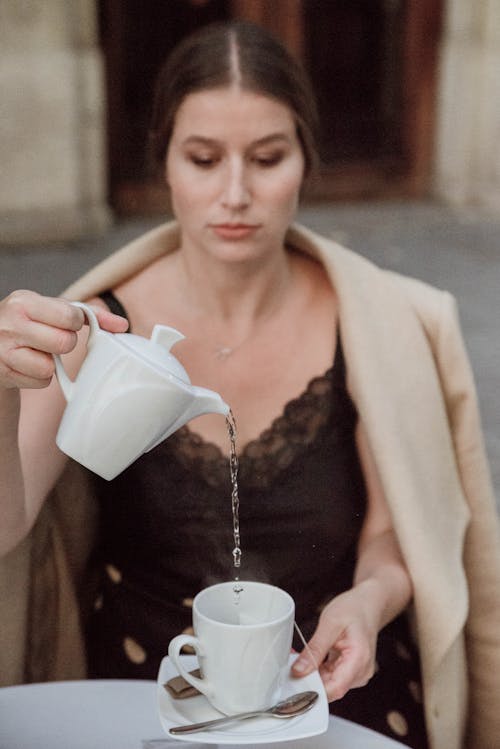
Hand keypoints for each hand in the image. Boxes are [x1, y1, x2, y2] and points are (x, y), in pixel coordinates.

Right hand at [0, 290, 127, 389]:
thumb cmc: (27, 321)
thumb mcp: (50, 308)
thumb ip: (88, 314)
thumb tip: (121, 325)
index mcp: (23, 302)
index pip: (70, 316)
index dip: (76, 324)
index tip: (67, 324)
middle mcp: (10, 324)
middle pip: (64, 343)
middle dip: (65, 343)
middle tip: (52, 339)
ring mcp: (4, 351)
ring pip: (50, 367)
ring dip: (50, 363)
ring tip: (37, 351)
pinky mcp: (5, 373)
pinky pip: (41, 382)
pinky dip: (40, 376)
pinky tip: (28, 364)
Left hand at [291, 584, 379, 700]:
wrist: (367, 605)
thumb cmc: (353, 610)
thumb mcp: (330, 624)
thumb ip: (315, 649)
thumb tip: (299, 671)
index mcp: (359, 659)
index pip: (336, 688)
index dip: (314, 691)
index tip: (295, 686)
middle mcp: (362, 671)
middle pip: (332, 688)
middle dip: (310, 681)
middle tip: (292, 668)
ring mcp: (358, 673)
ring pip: (330, 684)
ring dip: (314, 675)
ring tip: (303, 659)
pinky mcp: (352, 672)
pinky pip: (332, 677)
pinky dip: (320, 671)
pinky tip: (312, 660)